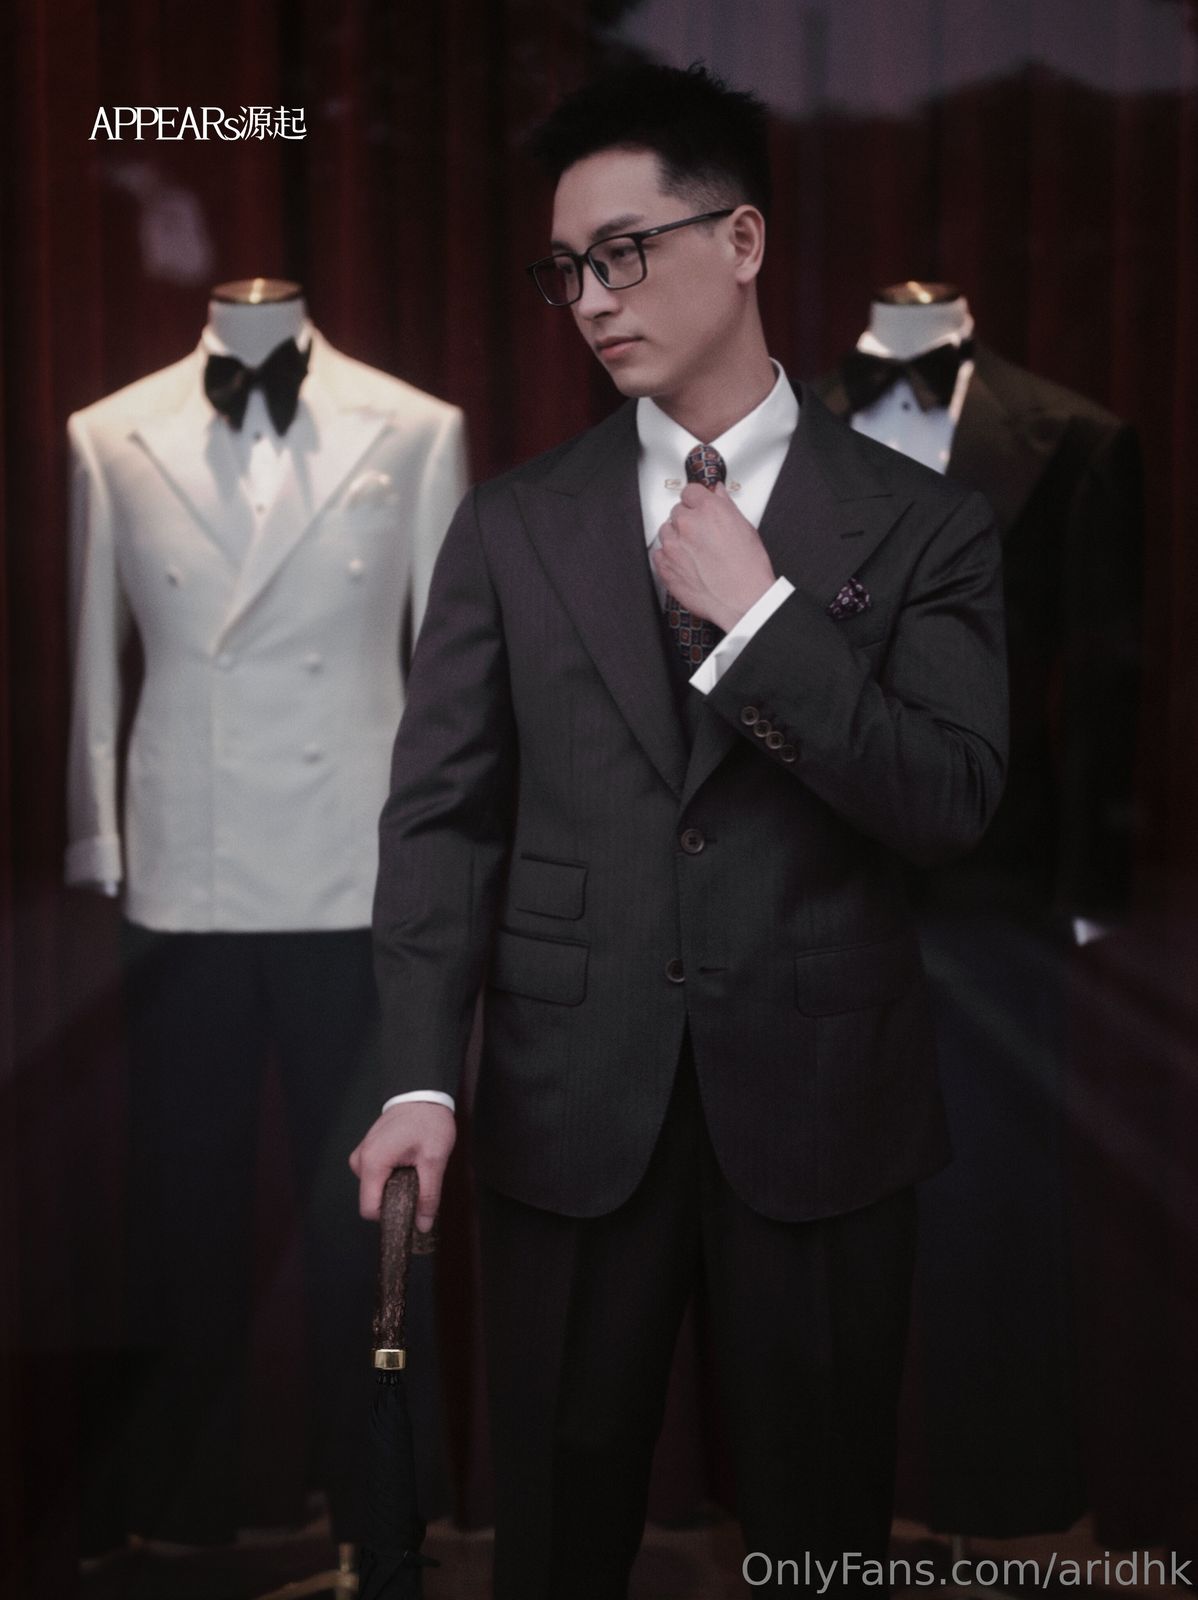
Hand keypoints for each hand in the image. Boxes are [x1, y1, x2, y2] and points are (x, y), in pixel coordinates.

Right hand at [349, 1101, 455, 1231]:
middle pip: (372, 1200)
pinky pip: (375, 1176)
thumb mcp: (434, 1160)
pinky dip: (391, 1177)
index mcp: (372, 1163)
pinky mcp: (367, 1151)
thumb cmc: (428, 1122)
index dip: (391, 1216)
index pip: (369, 1209)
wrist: (422, 1092)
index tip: (412, 1210)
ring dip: (394, 1188)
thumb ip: (429, 1195)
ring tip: (415, 1169)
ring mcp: (362, 1155)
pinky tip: (408, 1163)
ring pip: (374, 1189)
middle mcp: (360, 1160)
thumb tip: (423, 1226)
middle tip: (418, 1185)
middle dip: (394, 1201)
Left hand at [653, 481, 775, 632]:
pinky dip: (668, 557)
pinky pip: (659, 554)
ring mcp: (673, 546)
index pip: (690, 491)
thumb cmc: (748, 569)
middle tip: (701, 534)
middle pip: (677, 511)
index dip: (696, 500)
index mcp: (709, 510)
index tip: (697, 505)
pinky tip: (685, 563)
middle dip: (687, 519)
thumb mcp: (745, 528)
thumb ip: (726, 506)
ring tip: (694, 551)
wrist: (743, 600)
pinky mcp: (665, 567)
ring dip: (676, 537)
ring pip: (666, 531)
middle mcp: (688, 525)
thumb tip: (717, 494)